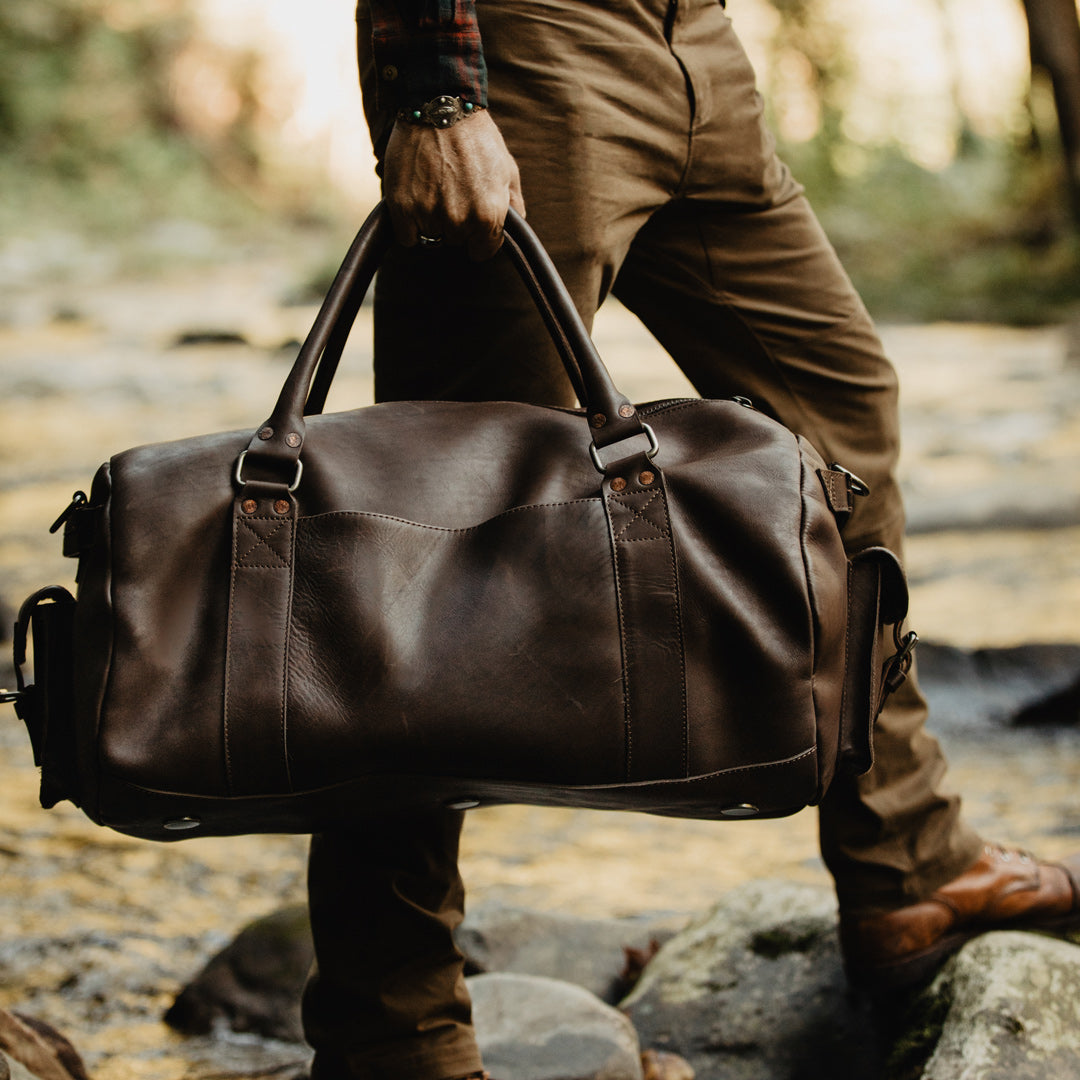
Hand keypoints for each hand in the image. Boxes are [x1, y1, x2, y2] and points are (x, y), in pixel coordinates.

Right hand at [382, 110, 524, 260]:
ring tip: (433, 190)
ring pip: (431, 238)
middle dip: (456, 224)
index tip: (473, 224)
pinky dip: (409, 225)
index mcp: (488, 216)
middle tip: (452, 193)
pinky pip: (407, 237)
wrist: (439, 106)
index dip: (479, 238)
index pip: (483, 252)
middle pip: (456, 242)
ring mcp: (429, 214)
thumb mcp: (507, 169)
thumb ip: (515, 204)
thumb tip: (517, 227)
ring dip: (431, 222)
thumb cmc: (477, 137)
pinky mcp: (402, 207)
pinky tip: (415, 201)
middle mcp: (459, 221)